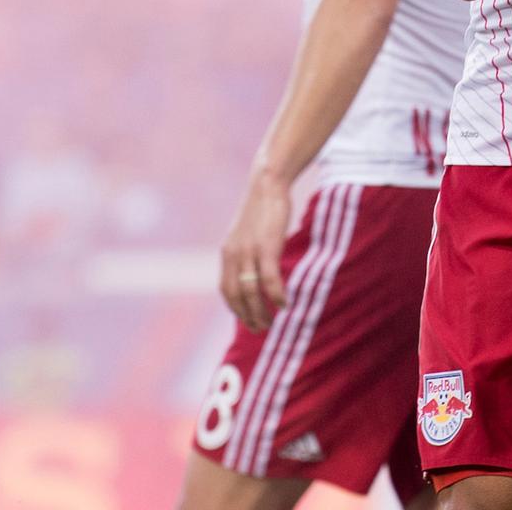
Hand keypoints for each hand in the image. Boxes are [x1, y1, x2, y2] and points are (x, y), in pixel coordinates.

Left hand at [218, 173, 290, 331]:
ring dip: (261, 311)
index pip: (226, 289)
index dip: (235, 308)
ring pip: (252, 292)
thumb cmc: (261, 209)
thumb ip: (245, 253)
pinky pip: (270, 279)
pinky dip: (277, 296)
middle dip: (247, 316)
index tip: (247, 319)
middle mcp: (234, 254)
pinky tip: (285, 304)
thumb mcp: (246, 233)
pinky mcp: (267, 246)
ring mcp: (249, 251)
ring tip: (272, 321)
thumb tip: (252, 271)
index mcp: (227, 252)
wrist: (267, 184)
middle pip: (237, 295)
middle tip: (260, 328)